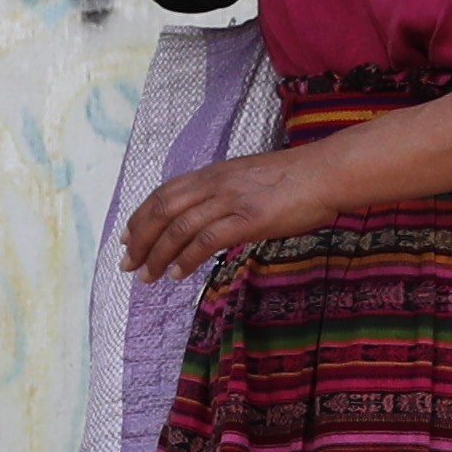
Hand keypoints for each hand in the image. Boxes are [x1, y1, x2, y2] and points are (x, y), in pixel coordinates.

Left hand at [121, 146, 329, 282]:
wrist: (325, 173)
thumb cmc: (293, 180)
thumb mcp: (247, 180)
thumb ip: (223, 194)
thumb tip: (207, 216)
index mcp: (213, 174)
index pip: (164, 194)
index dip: (140, 217)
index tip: (126, 237)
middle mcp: (215, 184)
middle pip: (163, 211)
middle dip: (140, 239)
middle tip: (127, 264)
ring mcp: (230, 200)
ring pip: (179, 228)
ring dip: (158, 255)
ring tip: (147, 277)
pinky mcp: (248, 219)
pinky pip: (207, 240)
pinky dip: (187, 259)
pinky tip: (177, 274)